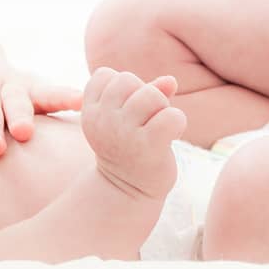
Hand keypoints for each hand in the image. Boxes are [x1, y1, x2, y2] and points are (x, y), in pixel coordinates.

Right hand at [80, 67, 187, 200]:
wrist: (127, 193)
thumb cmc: (129, 150)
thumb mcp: (126, 118)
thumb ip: (146, 93)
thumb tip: (170, 80)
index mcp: (90, 112)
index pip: (105, 75)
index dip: (121, 89)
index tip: (124, 112)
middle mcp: (102, 120)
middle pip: (128, 80)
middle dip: (143, 94)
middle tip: (145, 120)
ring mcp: (123, 133)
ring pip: (152, 95)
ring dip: (162, 108)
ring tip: (158, 128)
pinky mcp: (148, 146)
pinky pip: (173, 116)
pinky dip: (178, 123)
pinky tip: (170, 138)